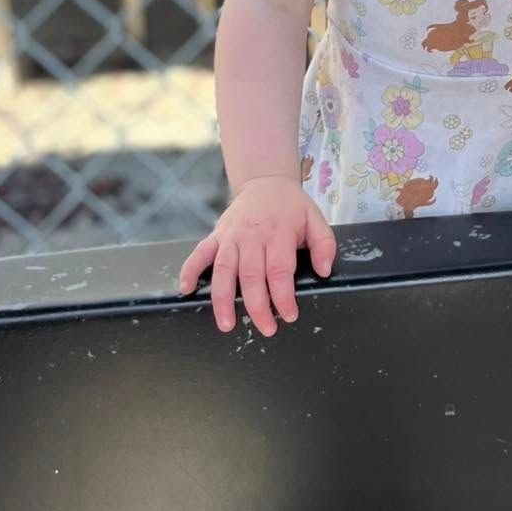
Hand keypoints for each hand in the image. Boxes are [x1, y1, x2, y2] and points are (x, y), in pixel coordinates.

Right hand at [177, 177, 335, 336]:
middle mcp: (252, 236)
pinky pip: (200, 253)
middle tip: (267, 328)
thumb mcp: (316, 219)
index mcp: (278, 233)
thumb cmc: (291, 206)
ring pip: (224, 270)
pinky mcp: (216, 235)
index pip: (279, 270)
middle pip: (251, 276)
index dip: (283, 296)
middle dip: (257, 307)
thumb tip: (324, 270)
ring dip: (222, 299)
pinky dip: (190, 270)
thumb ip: (324, 245)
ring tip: (227, 324)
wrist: (266, 182)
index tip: (289, 315)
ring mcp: (231, 236)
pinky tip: (186, 290)